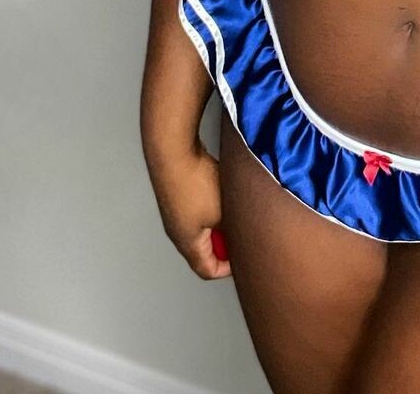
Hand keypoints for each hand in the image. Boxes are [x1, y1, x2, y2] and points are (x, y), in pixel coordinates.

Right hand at [145, 139, 231, 280]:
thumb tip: (245, 232)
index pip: (207, 270)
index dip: (227, 269)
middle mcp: (178, 230)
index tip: (243, 259)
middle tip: (242, 234)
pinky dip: (214, 206)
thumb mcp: (224, 212)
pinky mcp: (179, 193)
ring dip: (220, 223)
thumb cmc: (194, 181)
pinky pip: (199, 209)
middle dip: (226, 244)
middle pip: (205, 250)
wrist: (174, 151)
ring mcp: (176, 211)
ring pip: (203, 227)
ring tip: (235, 211)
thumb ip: (234, 228)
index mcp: (187, 242)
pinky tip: (225, 193)